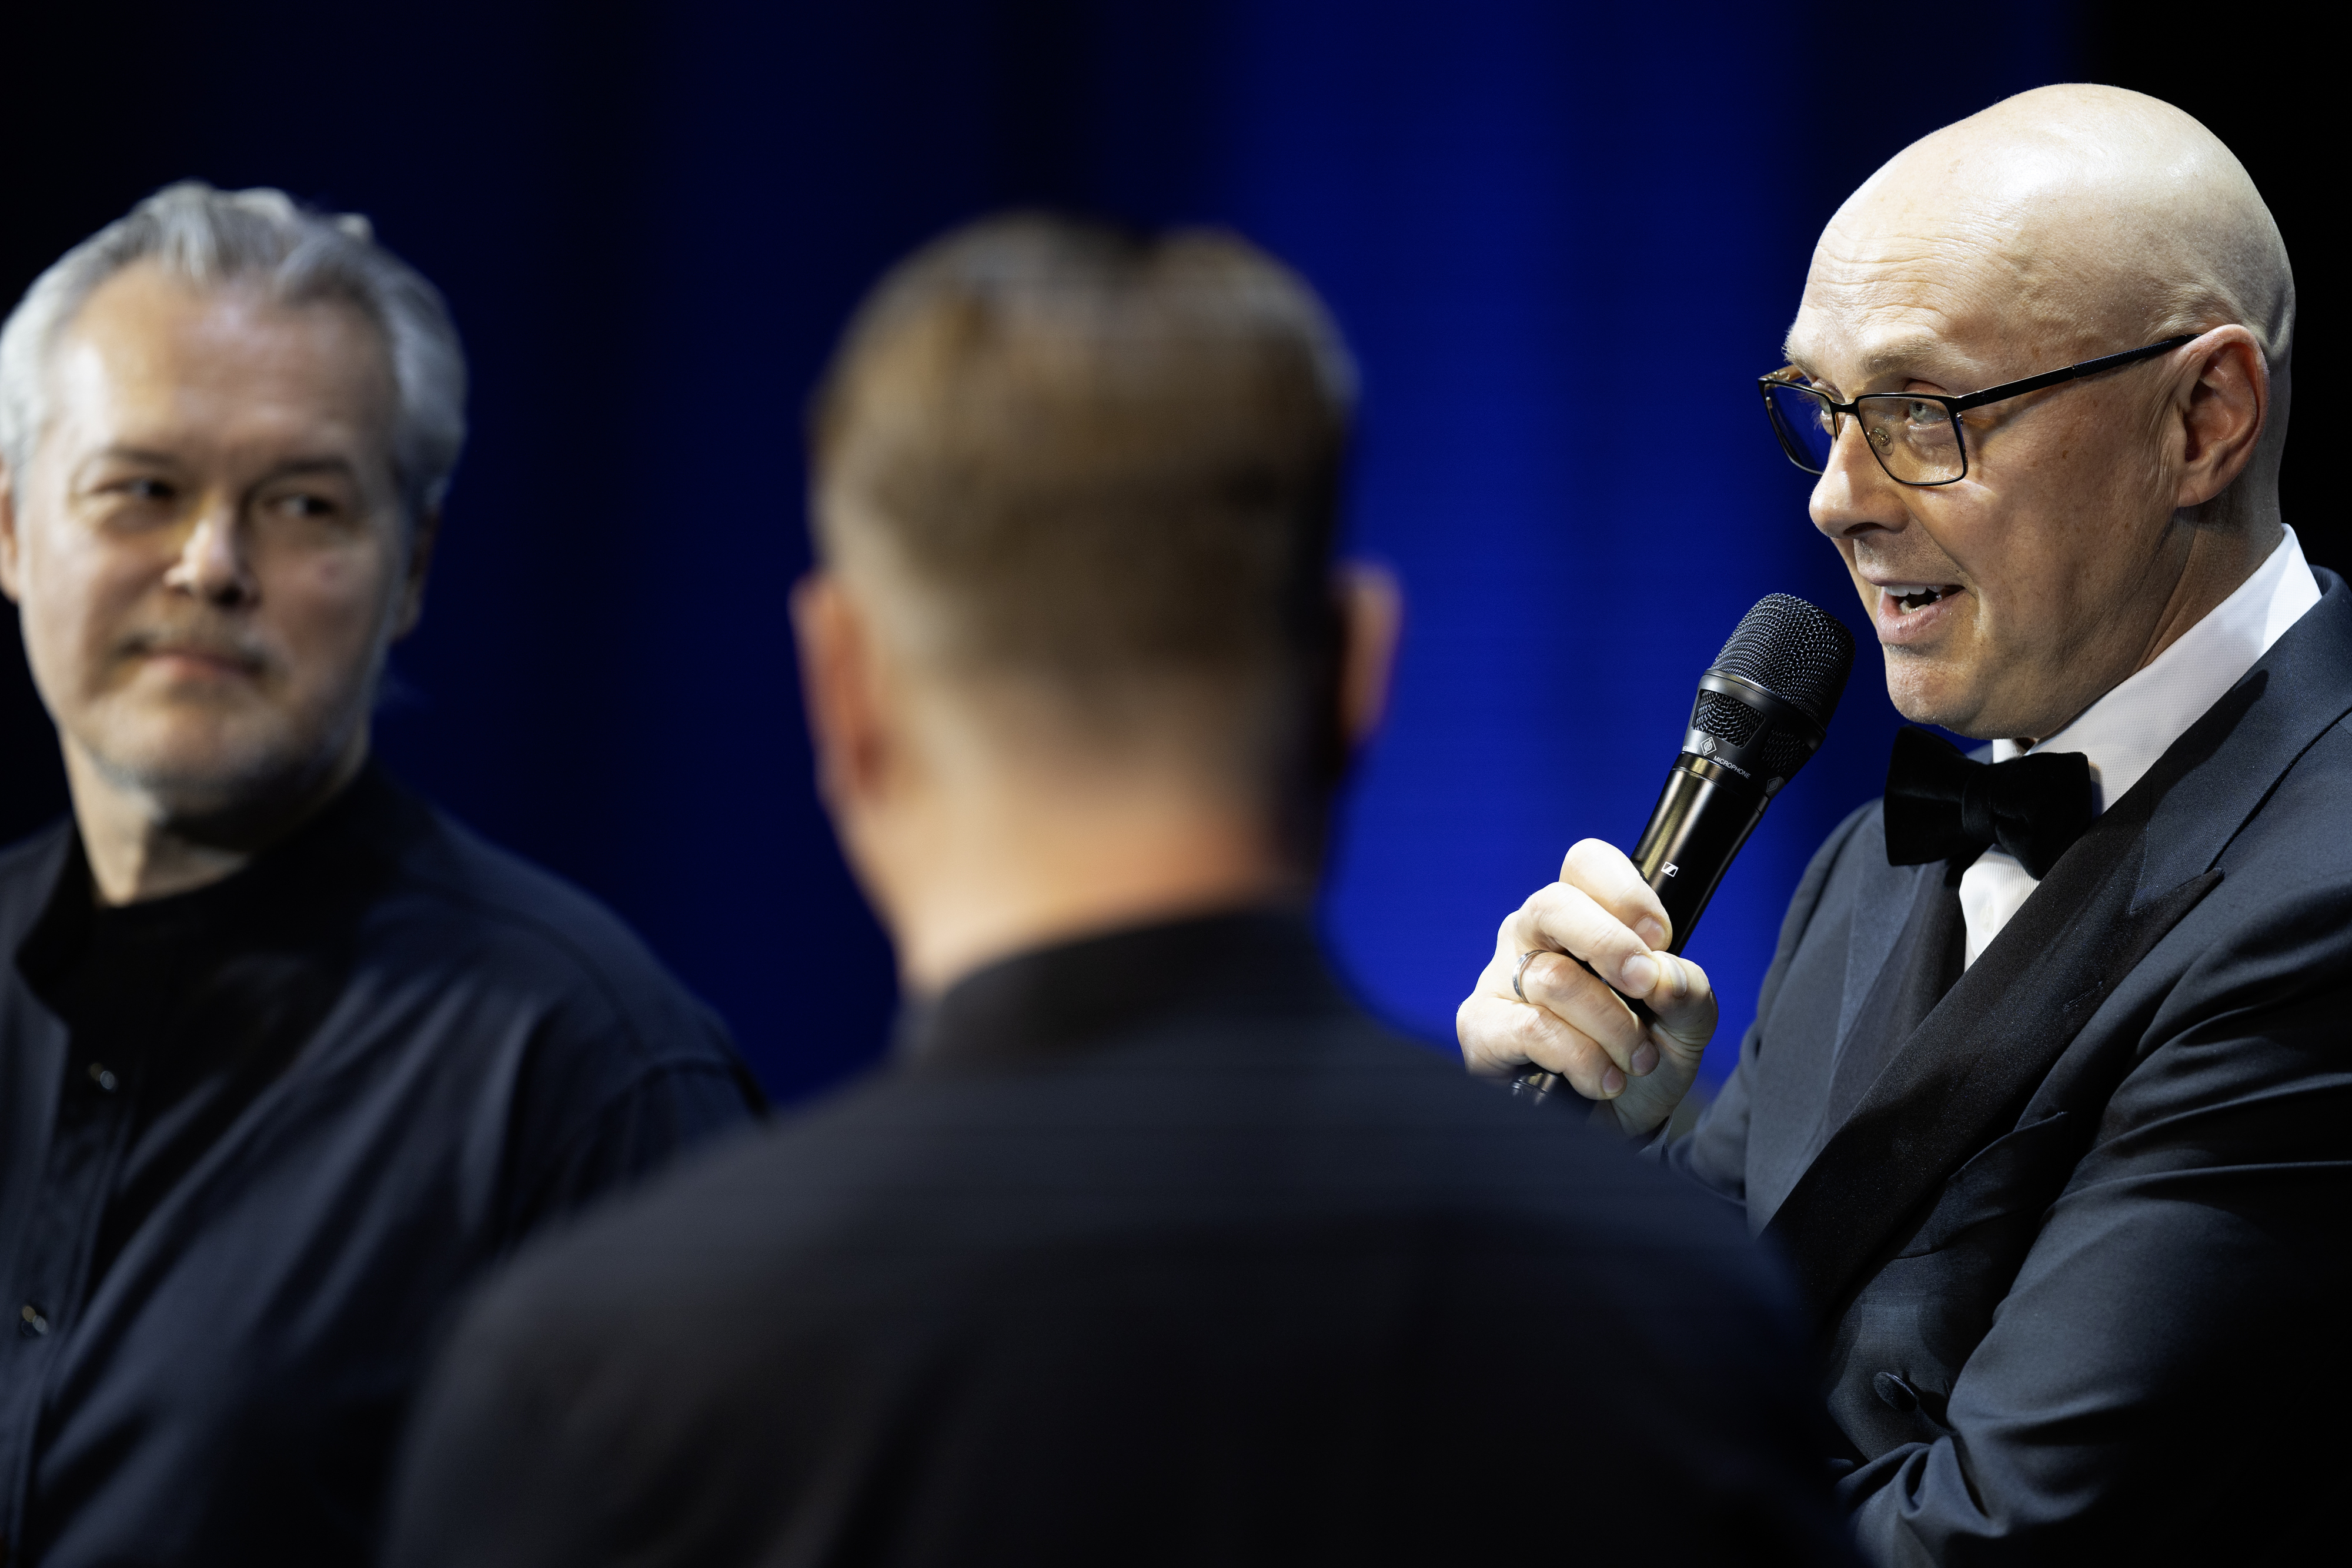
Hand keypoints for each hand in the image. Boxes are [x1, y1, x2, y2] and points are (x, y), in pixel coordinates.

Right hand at [1456, 839, 1717, 1137]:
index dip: (1624, 891)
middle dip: (1610, 945)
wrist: (1620, 1124)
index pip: (1586, 864)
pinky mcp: (1481, 1028)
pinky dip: (1579, 1058)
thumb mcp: (1686, 1022)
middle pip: (1554, 904)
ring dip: (1612, 1026)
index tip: (1661, 938)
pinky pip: (1530, 1029)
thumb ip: (1688, 988)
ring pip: (1554, 979)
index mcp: (1582, 917)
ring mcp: (1501, 980)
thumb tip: (1662, 975)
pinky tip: (1602, 1080)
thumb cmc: (1644, 1056)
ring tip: (1637, 1060)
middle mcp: (1532, 937)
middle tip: (1646, 986)